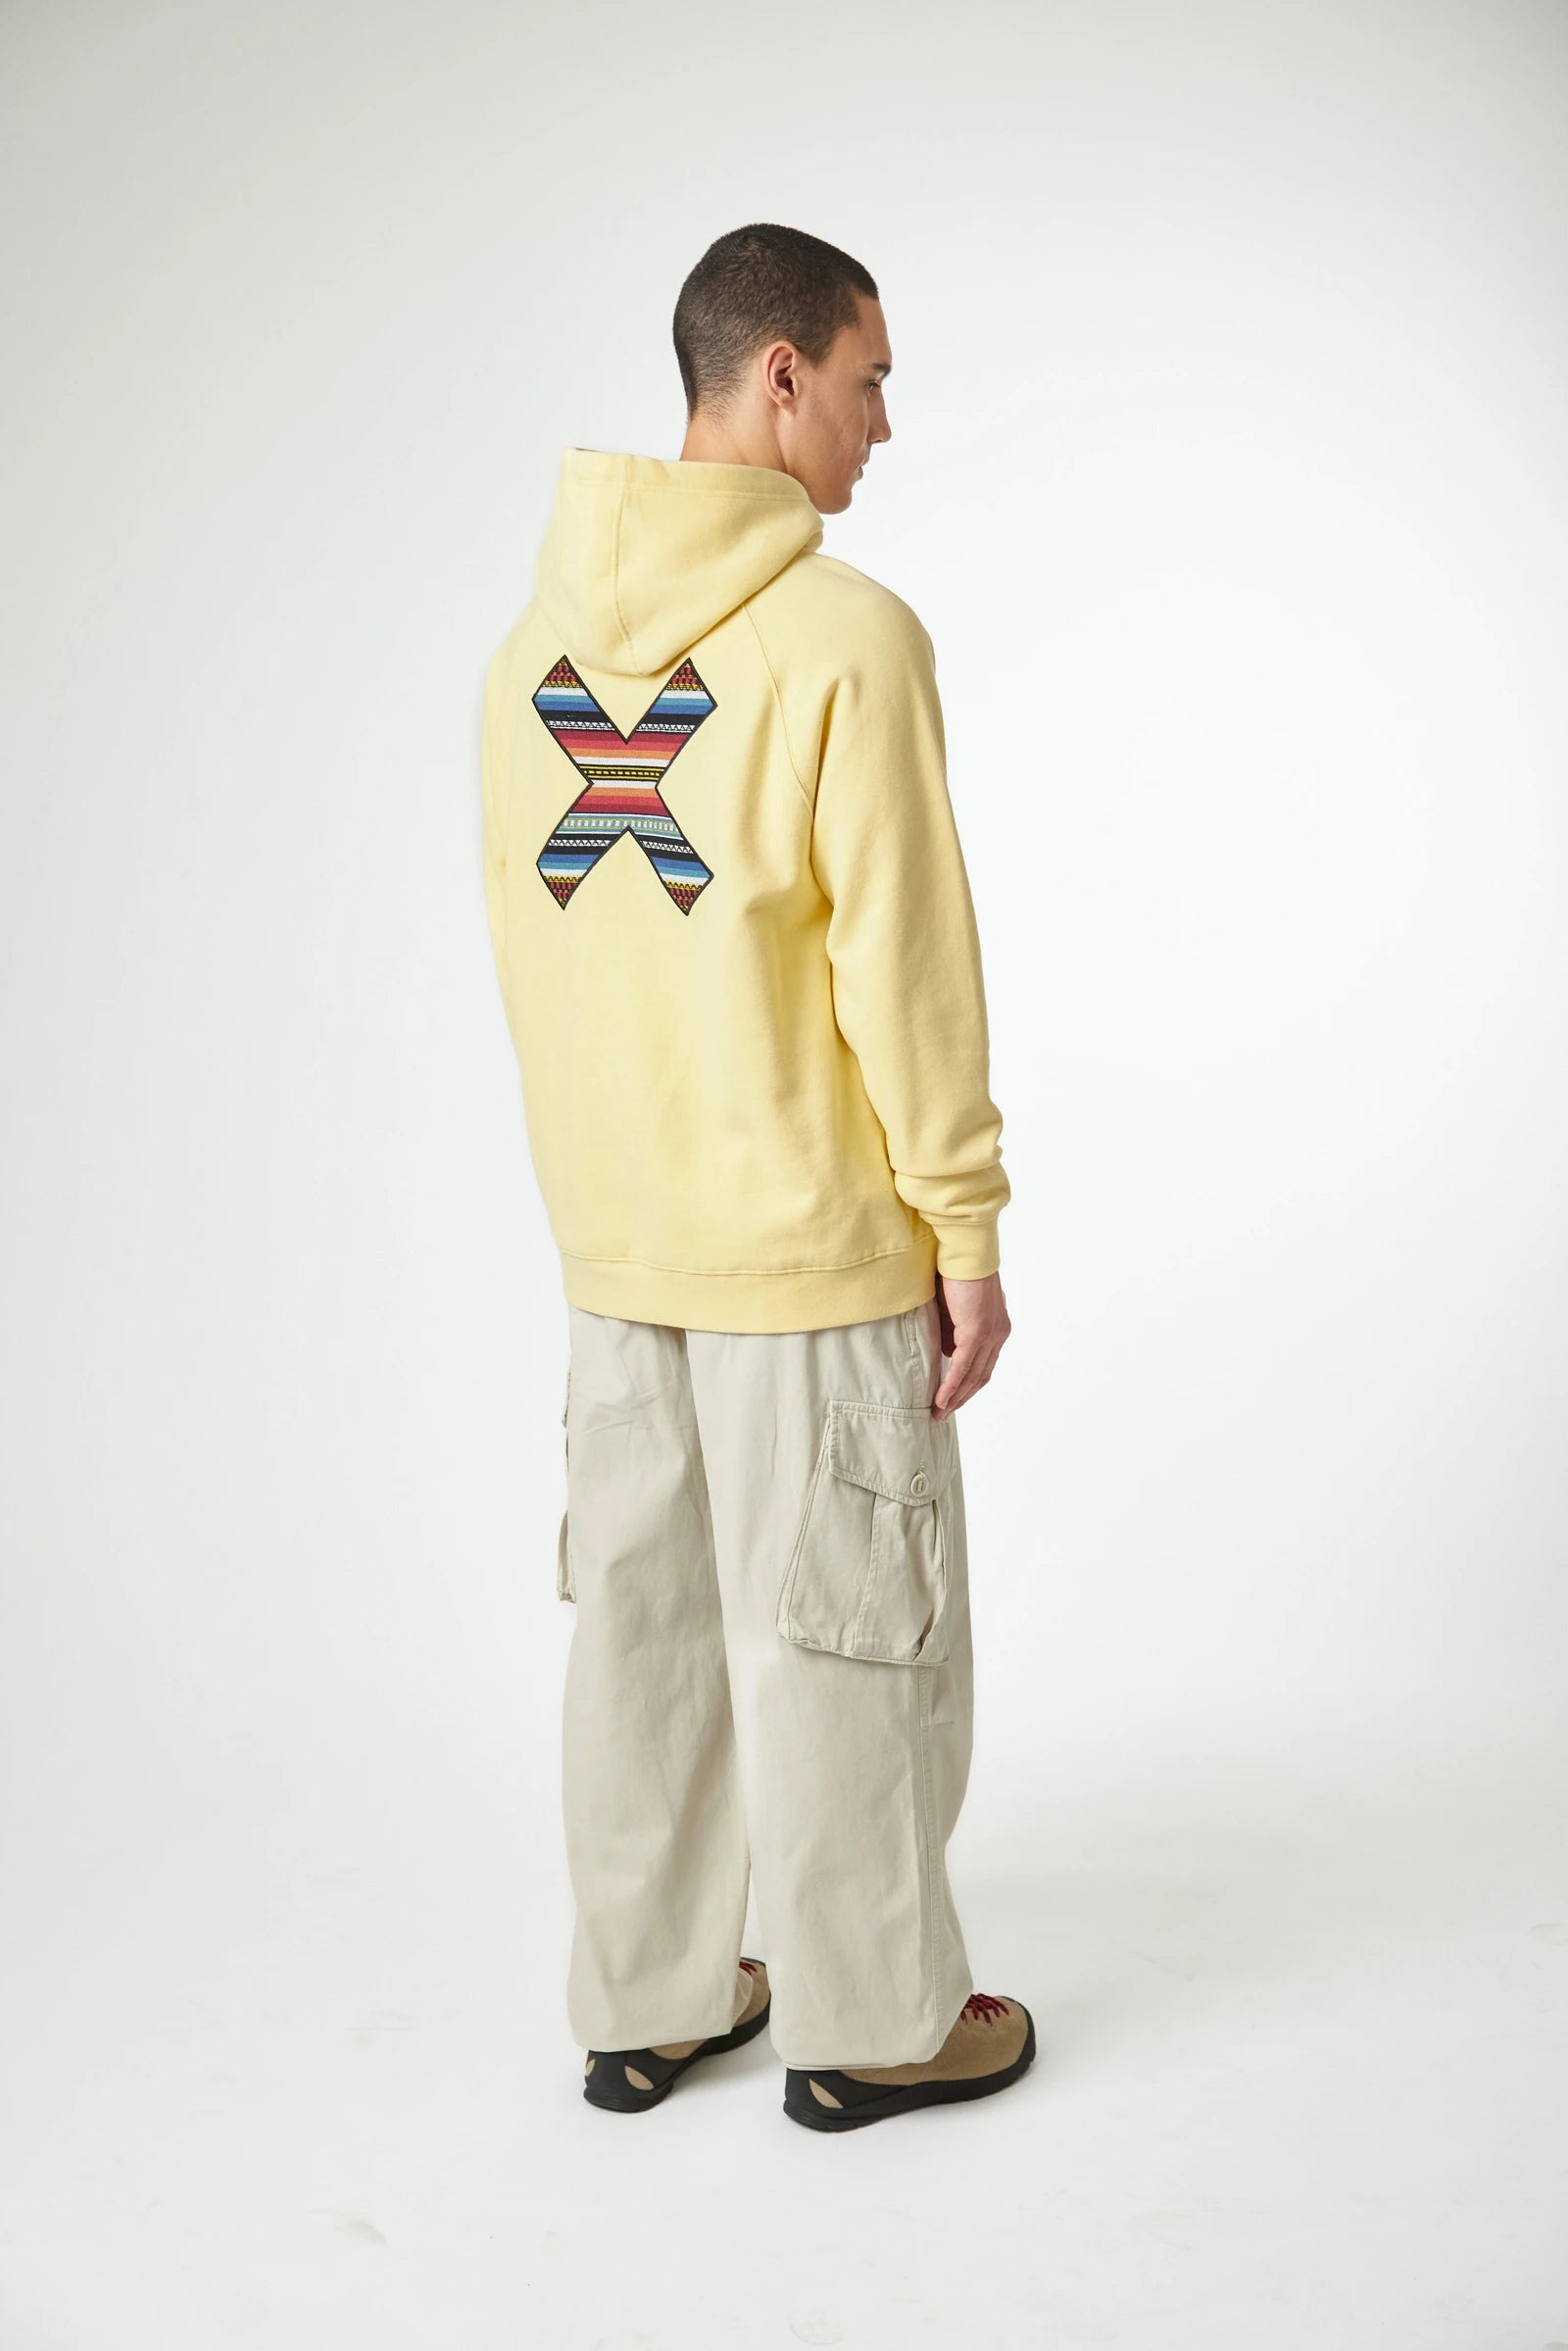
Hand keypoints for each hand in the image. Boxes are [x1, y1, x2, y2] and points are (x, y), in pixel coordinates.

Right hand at [931, 1270, 1009, 1418]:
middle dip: (961, 1397)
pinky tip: (940, 1400)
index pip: (984, 1364)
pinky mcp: (976, 1332)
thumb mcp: (954, 1307)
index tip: (953, 1398)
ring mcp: (989, 1334)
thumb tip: (946, 1351)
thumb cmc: (956, 1271)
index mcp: (997, 1327)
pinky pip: (962, 1367)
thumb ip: (952, 1330)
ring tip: (938, 1413)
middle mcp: (998, 1333)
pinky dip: (950, 1386)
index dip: (968, 1384)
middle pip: (981, 1376)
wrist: (964, 1252)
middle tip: (943, 1413)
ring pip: (972, 1376)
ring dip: (954, 1397)